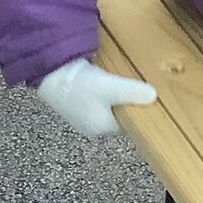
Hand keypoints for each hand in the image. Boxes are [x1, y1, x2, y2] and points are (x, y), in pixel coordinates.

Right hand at [36, 58, 157, 136]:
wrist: (48, 74)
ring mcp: (80, 115)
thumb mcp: (112, 88)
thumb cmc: (79, 86)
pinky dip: (102, 91)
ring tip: (124, 82)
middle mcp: (91, 126)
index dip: (139, 110)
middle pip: (118, 115)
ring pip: (106, 107)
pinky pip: (95, 99)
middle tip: (140, 87)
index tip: (150, 98)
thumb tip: (154, 96)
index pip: (129, 124)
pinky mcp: (73, 102)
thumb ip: (133, 92)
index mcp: (101, 128)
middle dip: (127, 103)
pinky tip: (106, 79)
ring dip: (114, 96)